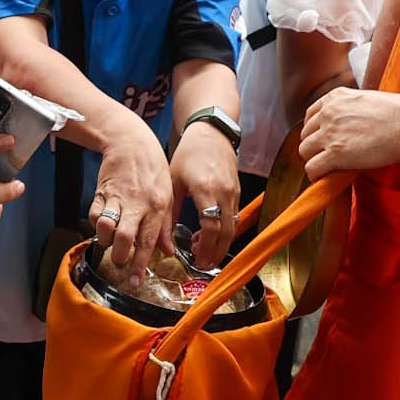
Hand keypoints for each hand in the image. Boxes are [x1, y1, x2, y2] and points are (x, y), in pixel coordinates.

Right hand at [89, 117, 173, 280]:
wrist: (130, 142)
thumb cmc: (153, 170)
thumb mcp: (167, 195)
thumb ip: (165, 227)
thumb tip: (167, 252)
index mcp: (156, 207)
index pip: (148, 241)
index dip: (140, 264)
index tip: (135, 281)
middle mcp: (136, 204)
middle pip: (124, 237)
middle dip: (119, 256)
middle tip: (120, 262)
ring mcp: (116, 198)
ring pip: (104, 227)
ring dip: (105, 240)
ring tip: (111, 242)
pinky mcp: (100, 192)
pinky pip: (93, 215)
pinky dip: (96, 225)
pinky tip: (104, 226)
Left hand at [170, 119, 238, 268]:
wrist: (211, 133)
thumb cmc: (189, 154)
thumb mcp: (173, 182)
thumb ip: (169, 212)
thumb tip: (162, 238)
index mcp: (206, 190)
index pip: (211, 228)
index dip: (205, 248)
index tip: (197, 260)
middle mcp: (224, 193)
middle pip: (226, 233)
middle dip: (216, 253)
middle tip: (204, 265)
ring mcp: (234, 193)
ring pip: (233, 227)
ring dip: (221, 244)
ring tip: (205, 254)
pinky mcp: (238, 192)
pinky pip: (234, 218)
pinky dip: (224, 231)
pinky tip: (209, 235)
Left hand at [299, 87, 399, 178]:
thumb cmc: (399, 114)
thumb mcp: (367, 100)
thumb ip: (350, 109)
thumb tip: (347, 124)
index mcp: (335, 97)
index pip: (310, 116)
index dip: (315, 131)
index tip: (322, 140)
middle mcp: (328, 113)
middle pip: (305, 135)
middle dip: (314, 146)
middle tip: (327, 156)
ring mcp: (330, 133)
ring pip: (304, 151)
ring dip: (314, 160)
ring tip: (327, 168)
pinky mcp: (335, 153)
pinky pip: (312, 167)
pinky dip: (316, 174)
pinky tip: (325, 177)